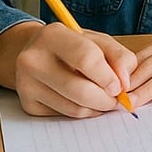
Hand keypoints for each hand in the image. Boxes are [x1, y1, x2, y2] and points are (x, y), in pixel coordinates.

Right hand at [0, 21, 138, 117]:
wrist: (37, 53)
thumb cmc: (73, 46)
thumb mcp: (98, 41)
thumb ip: (119, 56)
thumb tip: (125, 83)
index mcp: (53, 36)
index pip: (86, 59)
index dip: (109, 76)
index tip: (121, 86)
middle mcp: (33, 60)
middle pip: (79, 89)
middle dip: (106, 99)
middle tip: (117, 99)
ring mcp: (26, 84)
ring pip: (73, 107)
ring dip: (97, 108)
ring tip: (105, 99)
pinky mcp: (28, 104)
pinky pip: (64, 115)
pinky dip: (83, 112)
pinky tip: (87, 102)